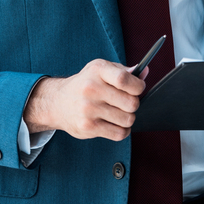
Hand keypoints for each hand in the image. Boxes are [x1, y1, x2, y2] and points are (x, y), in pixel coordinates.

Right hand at [23, 59, 146, 141]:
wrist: (58, 102)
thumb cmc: (87, 84)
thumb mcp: (102, 70)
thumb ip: (124, 71)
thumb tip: (145, 72)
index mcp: (98, 70)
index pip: (124, 79)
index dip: (138, 86)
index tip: (138, 88)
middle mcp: (91, 89)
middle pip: (131, 103)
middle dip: (134, 104)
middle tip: (126, 102)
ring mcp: (88, 109)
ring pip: (128, 119)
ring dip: (128, 118)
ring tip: (119, 112)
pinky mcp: (88, 127)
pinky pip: (119, 134)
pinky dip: (123, 130)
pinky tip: (115, 123)